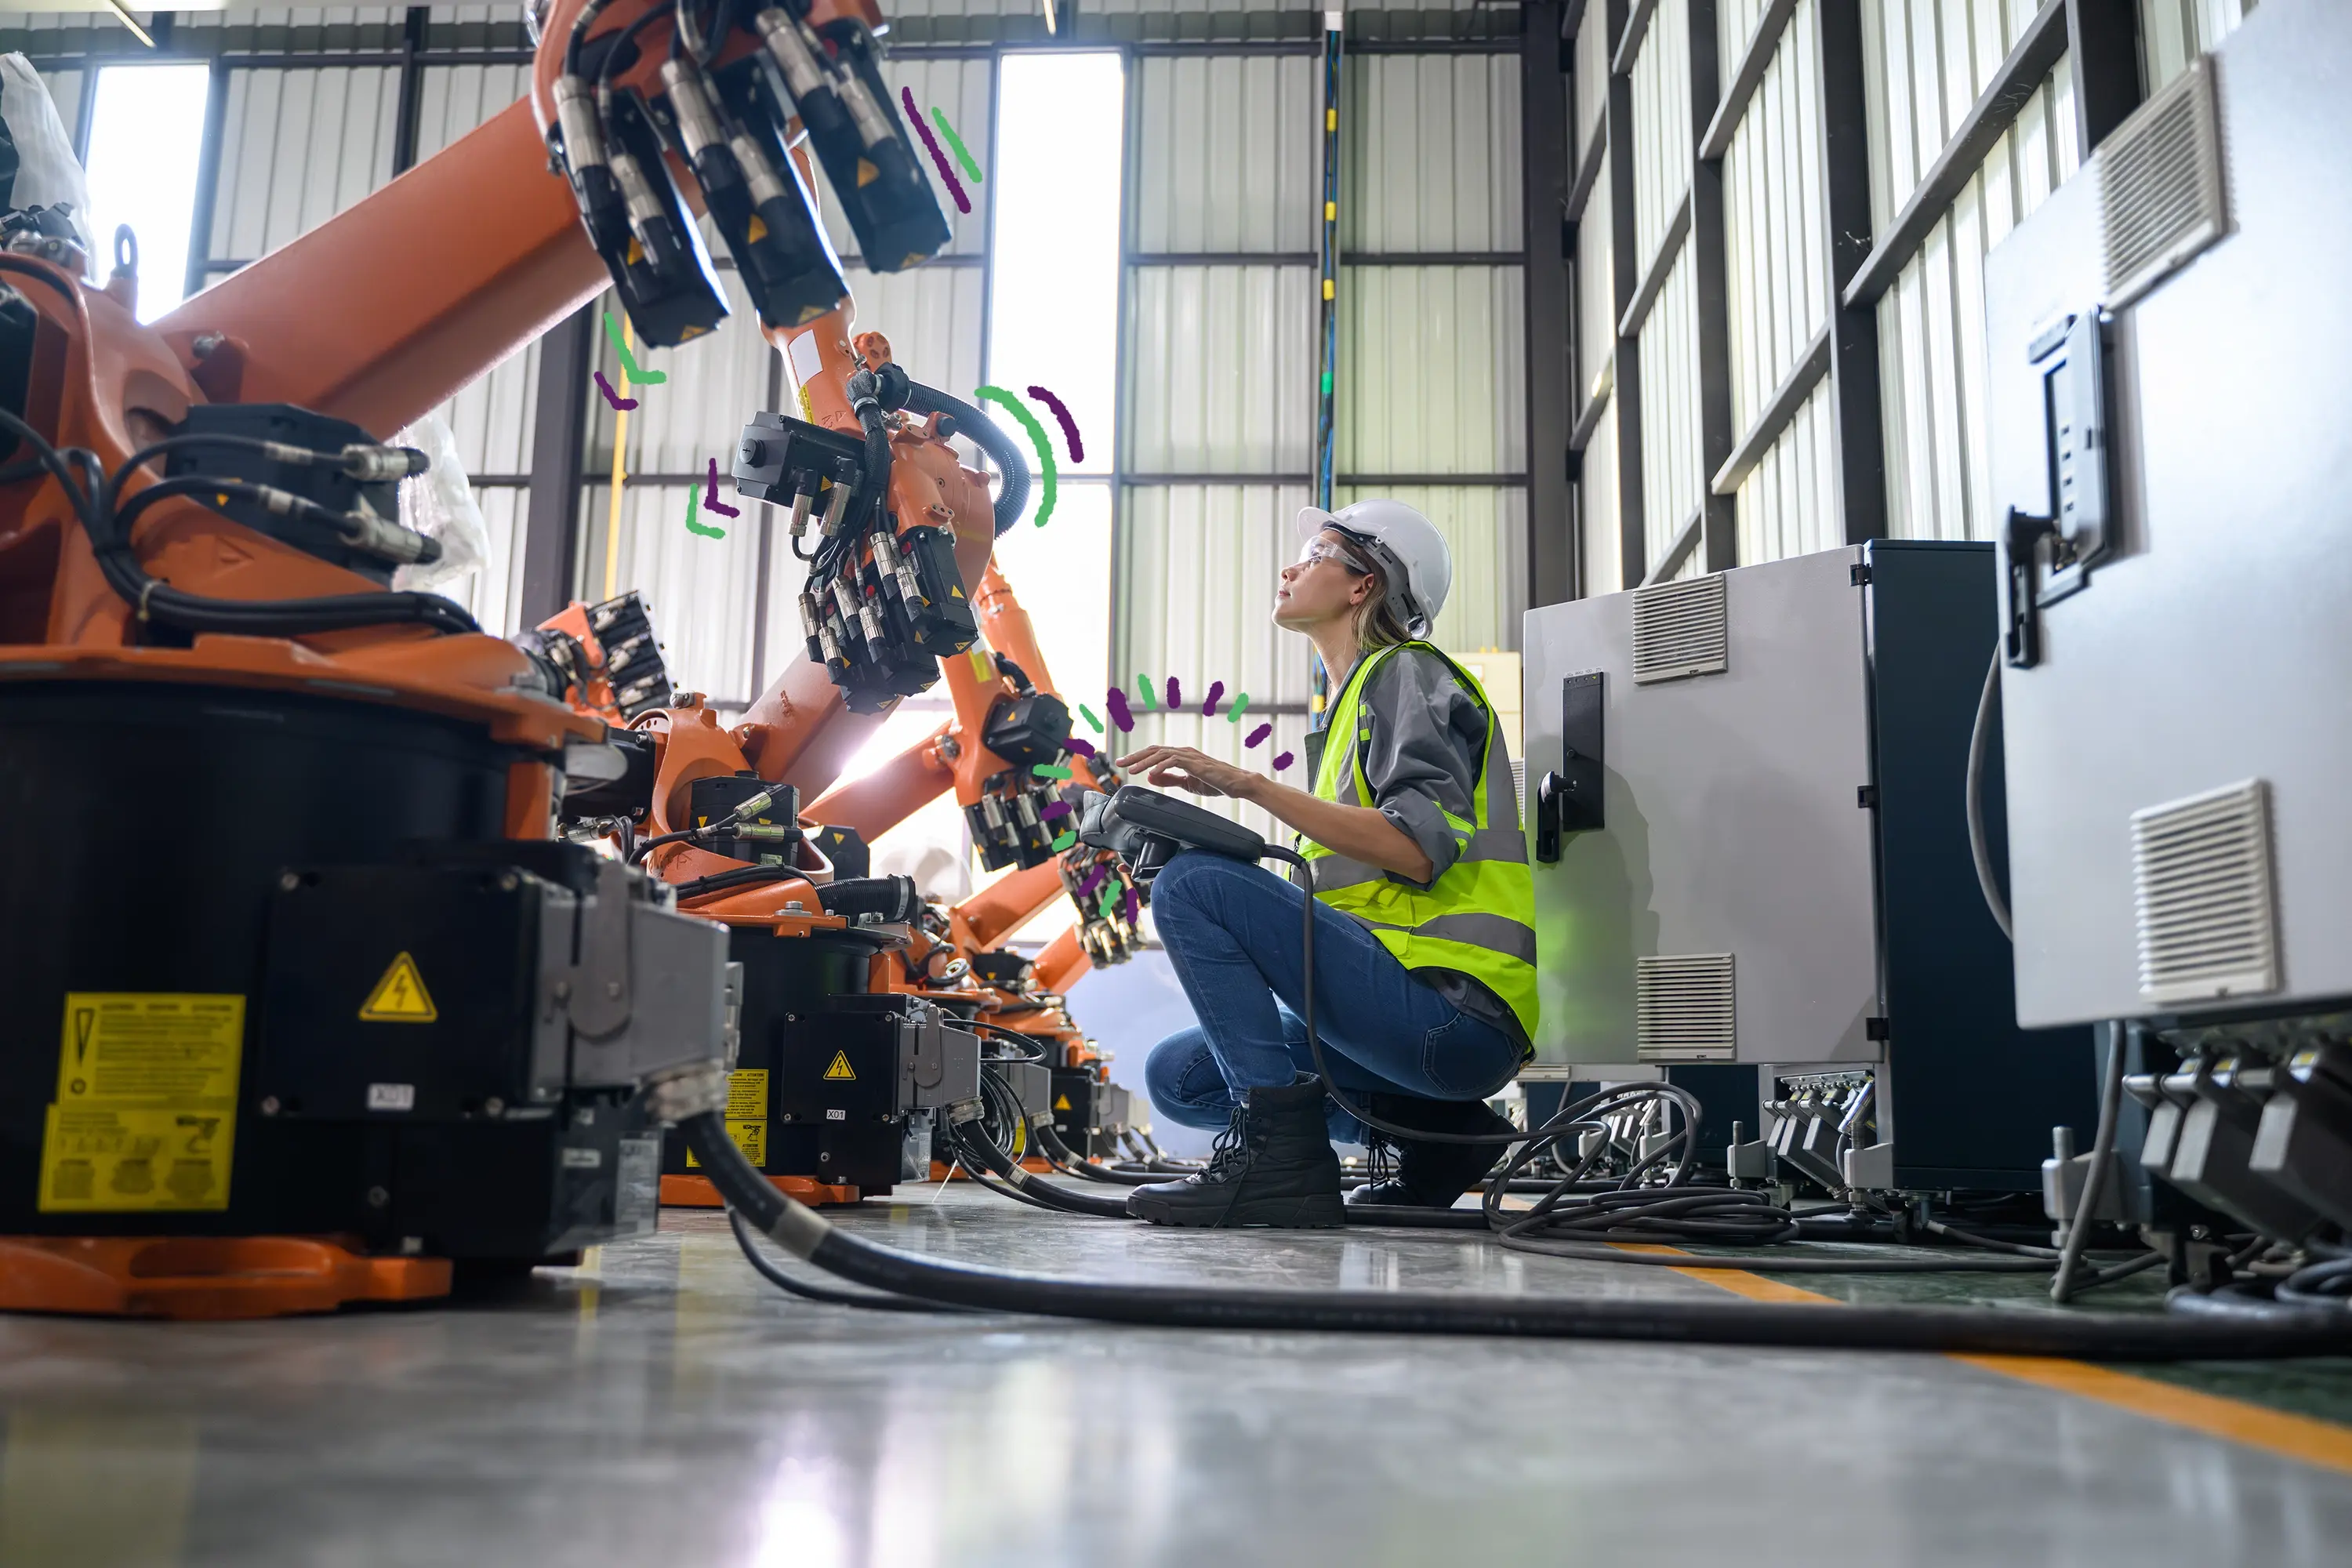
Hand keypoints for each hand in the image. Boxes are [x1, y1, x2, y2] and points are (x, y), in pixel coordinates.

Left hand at [1115, 745, 1256, 799]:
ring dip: (1144, 761)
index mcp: (1181, 756)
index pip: (1155, 753)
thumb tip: (1151, 777)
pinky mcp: (1195, 763)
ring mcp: (1189, 756)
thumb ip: (1169, 779)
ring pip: (1161, 754)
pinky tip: (1151, 774)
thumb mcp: (1187, 782)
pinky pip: (1173, 761)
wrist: (1236, 783)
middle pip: (1153, 750)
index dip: (1138, 757)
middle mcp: (1183, 752)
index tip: (1125, 763)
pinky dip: (1160, 766)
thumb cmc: (1216, 782)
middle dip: (1135, 756)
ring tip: (1132, 769)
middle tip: (1119, 762)